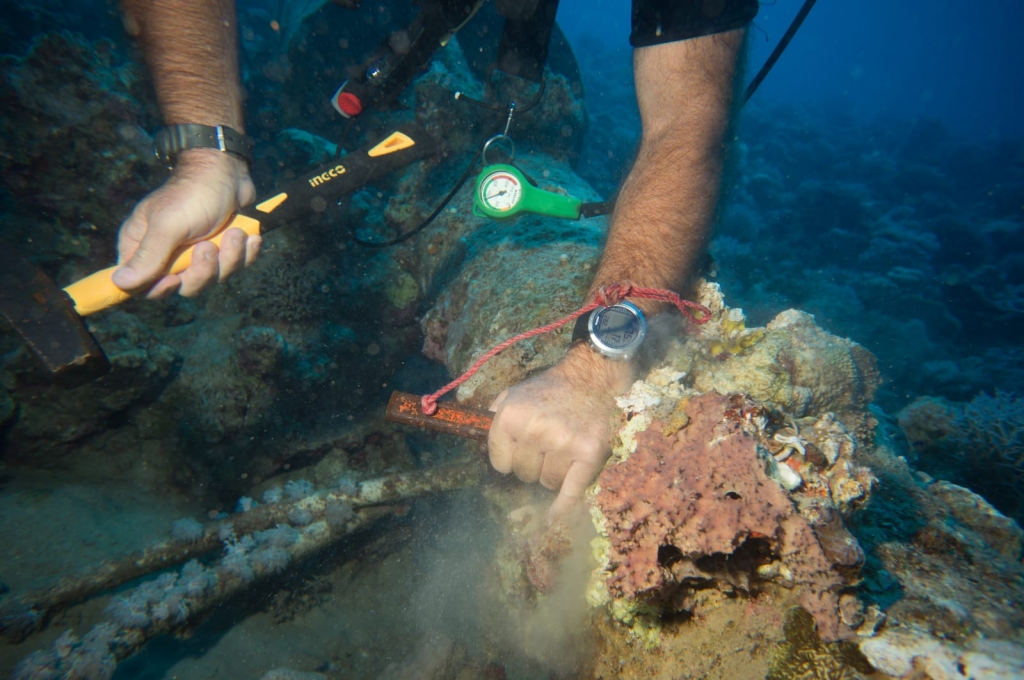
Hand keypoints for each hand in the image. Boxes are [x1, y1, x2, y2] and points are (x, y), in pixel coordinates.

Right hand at [113, 148, 258, 297]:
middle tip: (208, 246)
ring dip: (229, 257)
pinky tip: (249, 236)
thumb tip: (119, 284)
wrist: (229, 172)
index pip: (142, 286)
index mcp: (144, 246)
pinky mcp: (224, 249)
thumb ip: (147, 257)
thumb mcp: (167, 226)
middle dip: (203, 271)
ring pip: (213, 278)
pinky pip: (236, 266)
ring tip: (235, 233)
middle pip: (184, 287)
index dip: (159, 289)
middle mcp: (169, 253)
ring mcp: (198, 253)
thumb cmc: (193, 194)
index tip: (174, 278)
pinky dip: (246, 253)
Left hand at [488, 344, 635, 519]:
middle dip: (532, 464)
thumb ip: (493, 417)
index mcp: (511, 416)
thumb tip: (476, 442)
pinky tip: (554, 516)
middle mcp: (536, 430)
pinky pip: (571, 492)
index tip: (520, 450)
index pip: (500, 463)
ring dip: (552, 473)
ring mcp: (564, 443)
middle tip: (546, 445)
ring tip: (562, 451)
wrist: (591, 379)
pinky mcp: (589, 454)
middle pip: (524, 474)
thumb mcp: (513, 394)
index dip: (509, 458)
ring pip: (547, 482)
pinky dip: (562, 507)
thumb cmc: (549, 390)